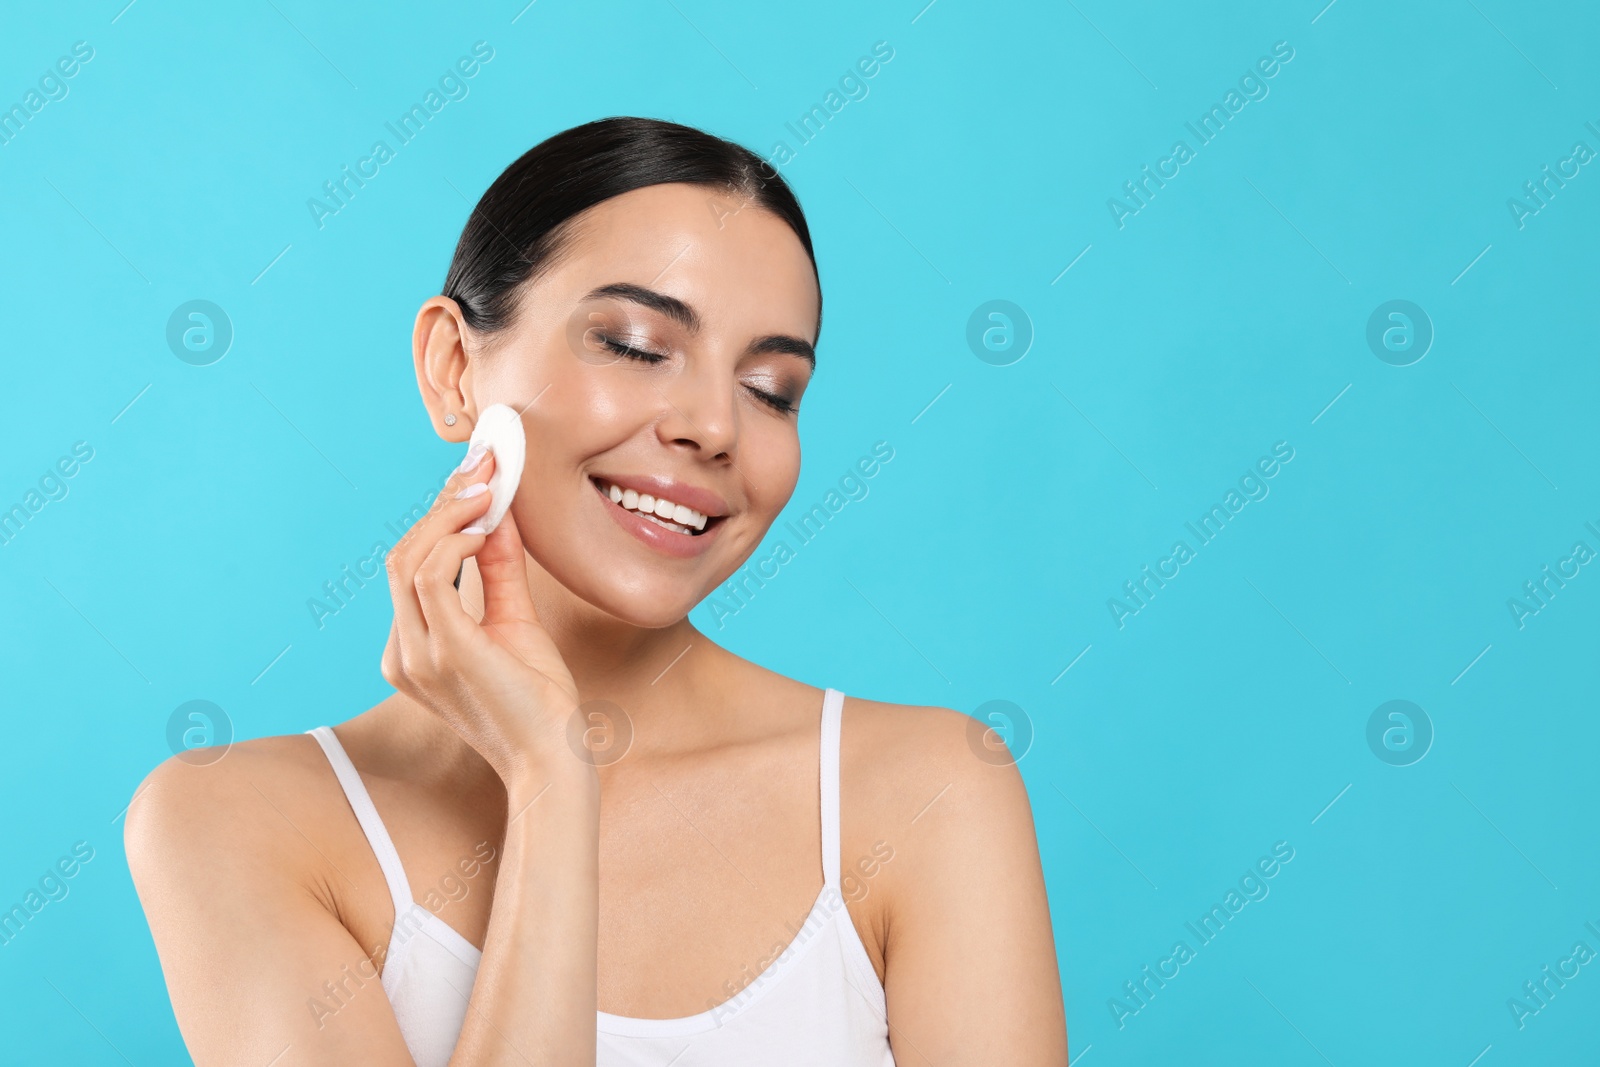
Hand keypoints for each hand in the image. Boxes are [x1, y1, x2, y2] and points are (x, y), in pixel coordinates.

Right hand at [381, 442, 582, 788]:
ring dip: (449, 516)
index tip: (474, 475)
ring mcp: (417, 657)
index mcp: (411, 652)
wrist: (554, 758)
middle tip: (483, 468)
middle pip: (401, 557)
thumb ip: (498, 569)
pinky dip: (456, 543)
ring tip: (489, 491)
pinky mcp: (445, 652)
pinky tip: (486, 530)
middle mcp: (403, 655)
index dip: (437, 517)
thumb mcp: (514, 620)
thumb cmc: (538, 701)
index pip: (407, 568)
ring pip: (409, 560)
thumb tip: (497, 513)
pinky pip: (432, 577)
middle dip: (441, 505)